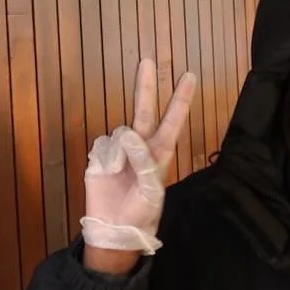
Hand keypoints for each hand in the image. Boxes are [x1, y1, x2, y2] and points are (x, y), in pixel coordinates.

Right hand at [82, 59, 197, 263]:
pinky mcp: (100, 156)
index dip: (181, 99)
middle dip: (146, 86)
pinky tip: (107, 175)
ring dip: (122, 150)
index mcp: (160, 153)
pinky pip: (102, 146)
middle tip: (148, 60)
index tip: (189, 76)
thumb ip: (143, 161)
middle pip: (144, 110)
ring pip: (120, 132)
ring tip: (121, 176)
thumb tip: (128, 132)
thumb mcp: (151, 190)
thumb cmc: (141, 212)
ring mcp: (119, 149)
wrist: (114, 229)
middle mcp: (141, 146)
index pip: (173, 121)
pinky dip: (105, 159)